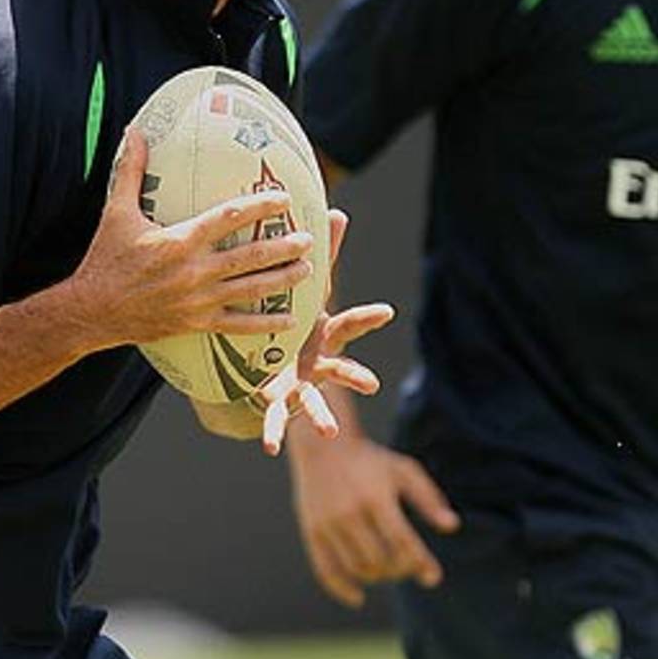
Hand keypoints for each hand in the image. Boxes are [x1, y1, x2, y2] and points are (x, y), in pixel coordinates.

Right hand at [68, 126, 314, 351]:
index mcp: (179, 241)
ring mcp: (198, 301)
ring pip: (250, 290)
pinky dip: (266, 323)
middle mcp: (194, 271)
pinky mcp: (196, 324)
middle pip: (249, 257)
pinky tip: (290, 320)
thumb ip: (130, 171)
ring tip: (308, 270)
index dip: (259, 206)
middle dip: (283, 247)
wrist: (91, 311)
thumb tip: (135, 131)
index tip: (284, 197)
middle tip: (308, 238)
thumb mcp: (116, 212)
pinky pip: (238, 325)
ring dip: (282, 280)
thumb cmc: (105, 259)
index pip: (228, 218)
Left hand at [255, 210, 393, 455]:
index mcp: (324, 334)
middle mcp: (319, 362)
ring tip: (329, 432)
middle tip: (371, 384)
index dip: (367, 318)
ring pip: (315, 401)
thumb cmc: (299, 322)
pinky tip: (270, 447)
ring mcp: (303, 385)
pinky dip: (274, 431)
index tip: (387, 312)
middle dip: (354, 375)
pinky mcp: (280, 401)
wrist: (278, 361)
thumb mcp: (310, 290)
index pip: (349, 324)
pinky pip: (276, 418)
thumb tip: (339, 211)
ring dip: (320, 416)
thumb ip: (325, 256)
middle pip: (340, 368)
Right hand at [288, 432, 460, 607]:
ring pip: (357, 568)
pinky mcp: (312, 531)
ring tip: (388, 569)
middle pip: (380, 560)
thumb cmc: (372, 460)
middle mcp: (349, 512)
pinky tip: (358, 598)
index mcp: (376, 496)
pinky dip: (342, 589)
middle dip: (400, 570)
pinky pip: (326, 571)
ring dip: (378, 577)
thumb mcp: (404, 471)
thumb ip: (428, 499)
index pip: (402, 540)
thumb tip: (452, 526)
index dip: (420, 562)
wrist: (323, 445)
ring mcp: (328, 523)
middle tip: (409, 567)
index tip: (433, 577)